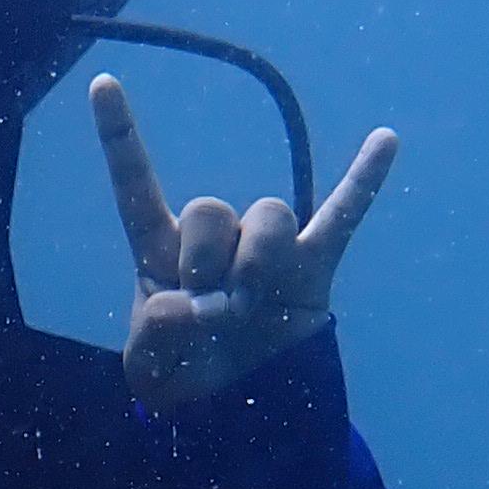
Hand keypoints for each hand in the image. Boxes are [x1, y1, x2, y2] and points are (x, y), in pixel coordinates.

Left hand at [96, 71, 395, 406]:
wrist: (244, 406)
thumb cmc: (187, 375)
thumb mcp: (148, 370)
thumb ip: (154, 337)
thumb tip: (186, 303)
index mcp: (160, 248)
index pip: (135, 183)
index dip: (118, 135)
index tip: (102, 82)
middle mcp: (214, 237)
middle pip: (208, 209)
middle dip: (204, 260)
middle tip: (209, 310)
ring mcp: (267, 246)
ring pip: (269, 215)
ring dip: (257, 264)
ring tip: (250, 308)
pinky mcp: (313, 264)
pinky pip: (343, 213)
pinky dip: (364, 180)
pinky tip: (386, 140)